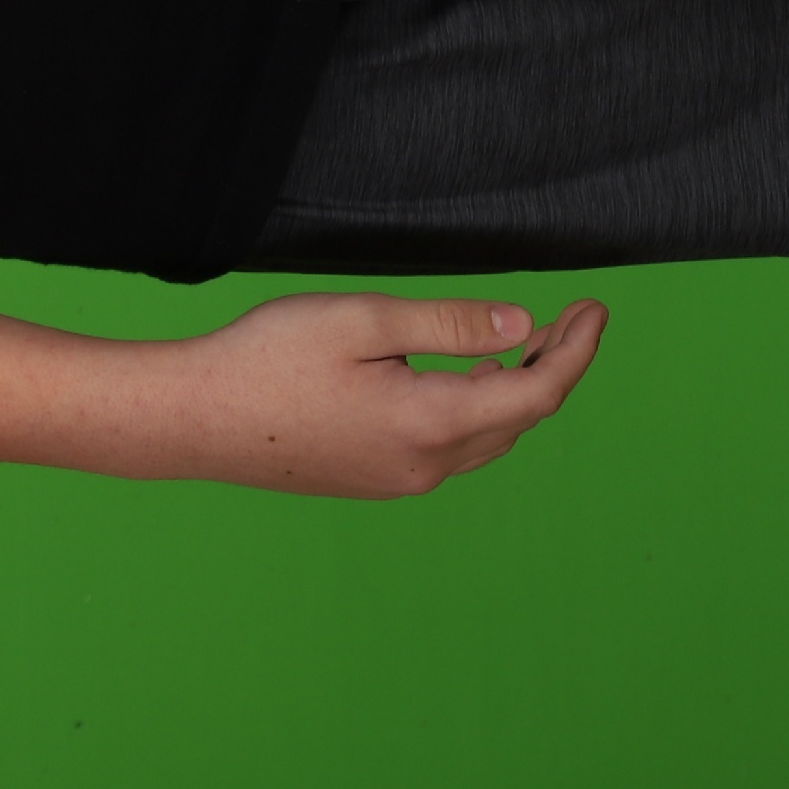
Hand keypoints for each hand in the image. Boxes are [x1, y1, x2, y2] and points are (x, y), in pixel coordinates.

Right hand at [161, 290, 609, 497]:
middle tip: (568, 317)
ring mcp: (399, 480)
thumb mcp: (362, 321)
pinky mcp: (373, 481)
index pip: (537, 393)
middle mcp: (426, 465)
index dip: (575, 350)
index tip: (595, 308)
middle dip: (551, 367)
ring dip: (513, 393)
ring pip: (485, 438)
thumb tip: (519, 326)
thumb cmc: (267, 360)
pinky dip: (474, 411)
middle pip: (519, 420)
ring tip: (521, 344)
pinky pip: (448, 449)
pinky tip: (459, 380)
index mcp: (430, 423)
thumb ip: (447, 325)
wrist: (194, 420)